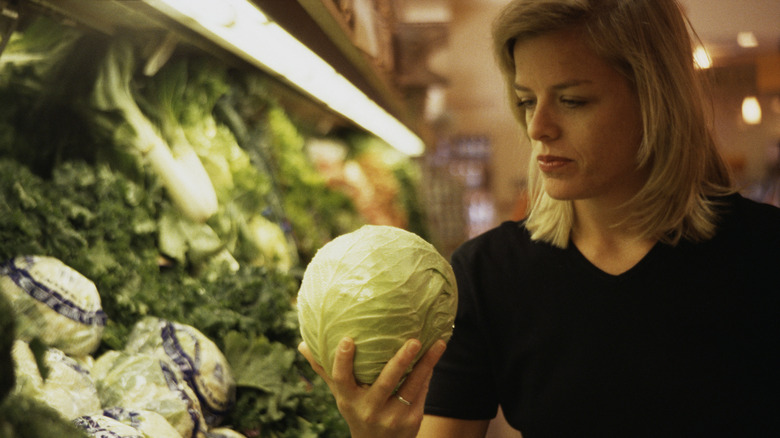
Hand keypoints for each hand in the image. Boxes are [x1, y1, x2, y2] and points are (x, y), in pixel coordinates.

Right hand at [298, 337, 446, 437]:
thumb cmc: (357, 411)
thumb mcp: (341, 396)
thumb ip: (326, 370)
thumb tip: (302, 344)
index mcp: (348, 400)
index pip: (341, 379)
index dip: (342, 360)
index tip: (348, 339)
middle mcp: (369, 409)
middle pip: (386, 382)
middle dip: (400, 361)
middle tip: (413, 340)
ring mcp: (392, 416)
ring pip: (412, 385)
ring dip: (427, 363)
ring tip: (438, 343)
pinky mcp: (411, 419)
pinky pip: (422, 392)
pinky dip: (428, 373)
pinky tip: (436, 354)